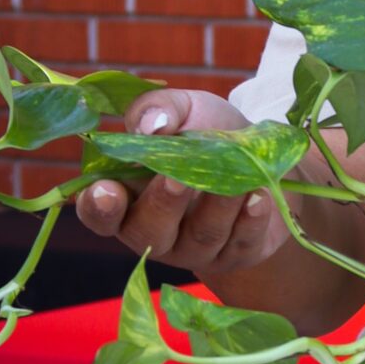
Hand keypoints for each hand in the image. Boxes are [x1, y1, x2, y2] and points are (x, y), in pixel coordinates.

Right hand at [74, 89, 288, 278]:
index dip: (98, 206)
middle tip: (178, 178)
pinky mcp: (236, 254)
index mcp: (128, 196)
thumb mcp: (183, 109)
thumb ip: (158, 109)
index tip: (106, 190)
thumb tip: (151, 125)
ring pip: (201, 236)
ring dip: (218, 206)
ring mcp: (196, 248)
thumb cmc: (208, 134)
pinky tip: (259, 198)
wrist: (266, 156)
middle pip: (147, 232)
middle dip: (162, 204)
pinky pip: (240, 243)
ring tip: (237, 181)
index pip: (99, 213)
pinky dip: (250, 220)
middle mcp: (156, 230)